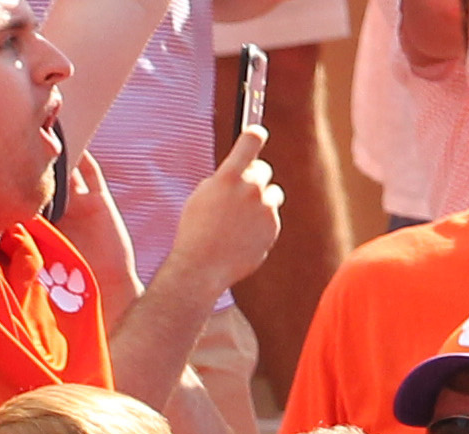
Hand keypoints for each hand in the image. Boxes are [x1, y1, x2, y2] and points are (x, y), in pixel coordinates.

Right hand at [168, 125, 282, 295]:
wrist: (202, 267)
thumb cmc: (195, 231)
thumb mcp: (202, 196)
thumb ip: (223, 179)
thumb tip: (240, 169)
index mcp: (228, 177)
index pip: (250, 140)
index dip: (254, 133)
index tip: (256, 132)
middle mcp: (250, 189)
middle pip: (263, 169)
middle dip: (254, 178)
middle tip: (241, 193)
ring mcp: (265, 208)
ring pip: (272, 194)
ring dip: (261, 201)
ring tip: (241, 220)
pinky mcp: (273, 227)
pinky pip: (271, 217)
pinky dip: (261, 224)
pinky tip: (243, 236)